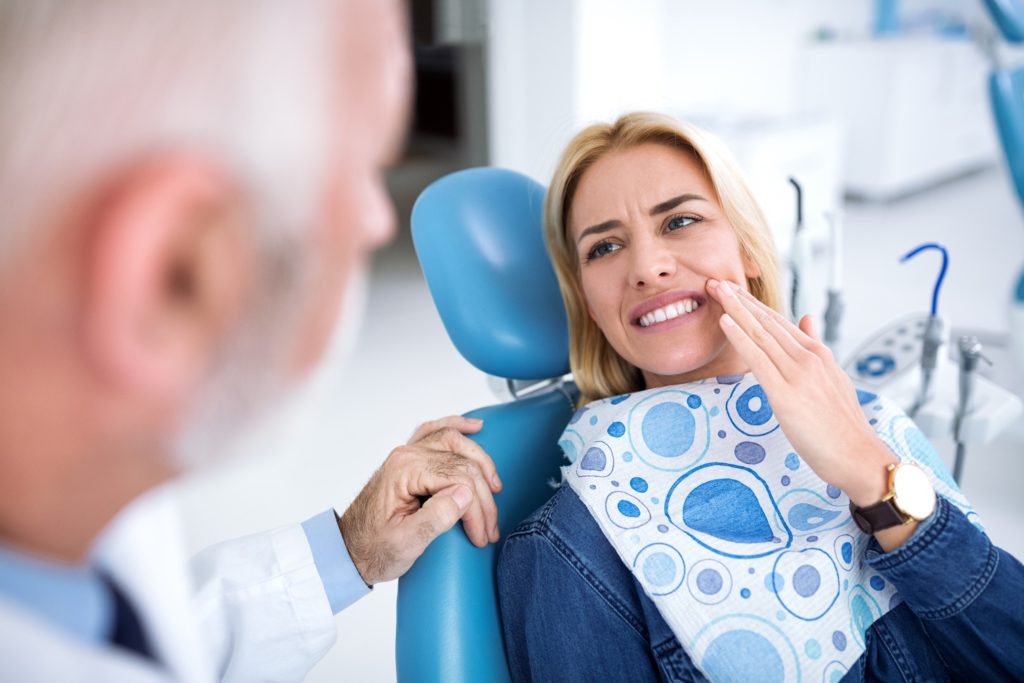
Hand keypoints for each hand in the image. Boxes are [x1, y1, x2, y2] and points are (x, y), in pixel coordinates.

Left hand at [338, 415, 501, 584]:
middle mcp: (407, 455)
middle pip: (462, 462)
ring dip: (480, 462)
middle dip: (482, 497)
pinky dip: (456, 426)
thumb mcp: (405, 543)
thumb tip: (465, 494)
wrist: (349, 550)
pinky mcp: (410, 459)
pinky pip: (435, 432)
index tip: (481, 534)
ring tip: (495, 487)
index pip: (458, 478)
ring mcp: (408, 454)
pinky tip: (474, 427)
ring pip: (455, 442)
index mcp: (405, 471)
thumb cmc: (373, 548)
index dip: (476, 508)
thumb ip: (436, 518)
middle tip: (489, 527)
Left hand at [705, 279, 895, 506]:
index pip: (779, 322)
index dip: (754, 304)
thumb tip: (806, 318)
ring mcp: (798, 375)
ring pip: (760, 334)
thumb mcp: (834, 379)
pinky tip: (725, 321)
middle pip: (767, 322)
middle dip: (739, 300)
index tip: (734, 289)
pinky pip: (758, 359)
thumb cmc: (844, 426)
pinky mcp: (786, 395)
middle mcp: (808, 358)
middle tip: (715, 280)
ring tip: (715, 289)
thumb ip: (816, 348)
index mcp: (818, 354)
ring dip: (735, 309)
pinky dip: (740, 337)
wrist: (860, 457)